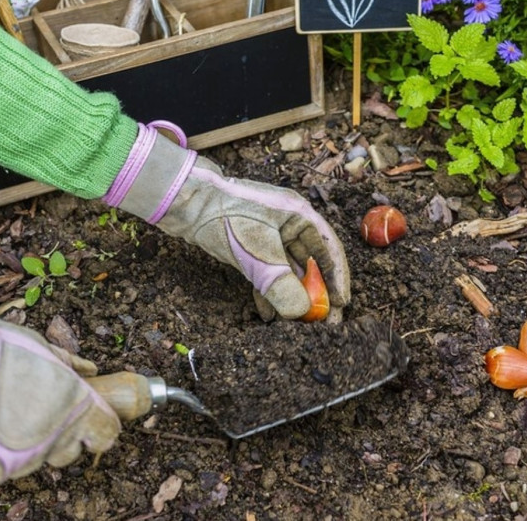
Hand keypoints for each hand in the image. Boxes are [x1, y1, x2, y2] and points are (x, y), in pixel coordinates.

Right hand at [0, 293, 119, 495]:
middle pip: (69, 449)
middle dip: (59, 435)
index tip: (90, 418)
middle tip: (29, 409)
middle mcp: (51, 439)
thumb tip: (89, 369)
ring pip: (31, 461)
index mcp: (72, 403)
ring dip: (20, 444)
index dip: (100, 425)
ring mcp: (17, 464)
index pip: (107, 432)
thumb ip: (64, 362)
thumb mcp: (29, 341)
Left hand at [103, 121, 349, 320]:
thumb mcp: (258, 255)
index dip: (337, 279)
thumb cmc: (225, 218)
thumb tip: (300, 313)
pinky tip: (268, 314)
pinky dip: (269, 290)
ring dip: (291, 295)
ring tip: (294, 324)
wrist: (184, 202)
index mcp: (298, 215)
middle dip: (314, 293)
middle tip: (321, 322)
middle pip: (310, 261)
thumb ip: (281, 285)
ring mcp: (268, 232)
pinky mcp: (250, 243)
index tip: (341, 305)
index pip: (329, 249)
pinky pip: (267, 269)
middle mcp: (288, 222)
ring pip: (287, 268)